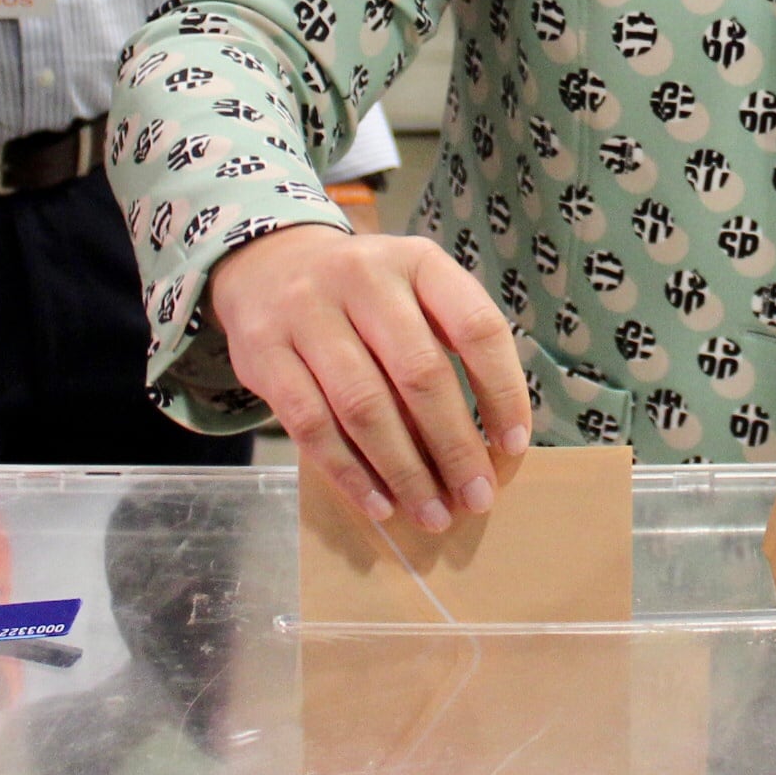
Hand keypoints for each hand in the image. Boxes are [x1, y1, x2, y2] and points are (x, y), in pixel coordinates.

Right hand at [208, 223, 530, 530]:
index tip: (512, 445)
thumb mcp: (413, 290)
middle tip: (476, 497)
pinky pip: (310, 424)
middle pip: (420, 373)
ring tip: (431, 513)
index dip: (501, 390)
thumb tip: (488, 442)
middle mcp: (364, 277)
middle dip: (455, 446)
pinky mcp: (263, 351)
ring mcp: (307, 311)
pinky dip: (348, 472)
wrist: (267, 265)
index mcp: (418, 261)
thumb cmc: (363, 295)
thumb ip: (449, 345)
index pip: (475, 326)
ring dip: (404, 470)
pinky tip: (378, 503)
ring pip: (364, 405)